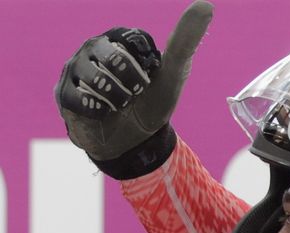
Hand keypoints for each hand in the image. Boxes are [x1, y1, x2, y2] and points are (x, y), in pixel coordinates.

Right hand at [56, 1, 211, 174]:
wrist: (134, 142)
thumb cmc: (152, 102)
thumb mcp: (173, 73)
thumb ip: (185, 41)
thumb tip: (206, 5)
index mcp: (119, 39)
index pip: (132, 39)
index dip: (145, 64)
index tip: (149, 75)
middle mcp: (93, 48)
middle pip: (112, 56)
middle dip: (131, 82)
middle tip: (135, 92)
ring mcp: (75, 68)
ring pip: (94, 77)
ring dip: (116, 99)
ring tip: (119, 104)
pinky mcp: (63, 92)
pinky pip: (79, 98)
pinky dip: (99, 111)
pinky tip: (103, 113)